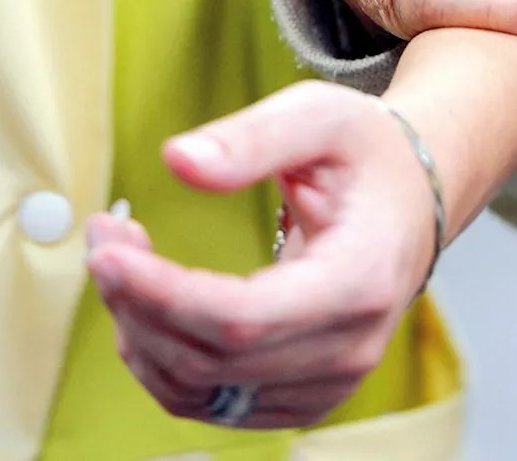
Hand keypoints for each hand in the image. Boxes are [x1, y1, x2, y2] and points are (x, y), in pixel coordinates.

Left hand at [85, 81, 438, 429]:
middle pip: (212, 357)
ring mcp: (329, 382)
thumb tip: (179, 161)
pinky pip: (209, 401)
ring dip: (137, 331)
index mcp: (361, 279)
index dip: (163, 293)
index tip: (109, 252)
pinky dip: (161, 358)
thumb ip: (251, 138)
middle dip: (135, 300)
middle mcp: (349, 347)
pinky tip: (151, 304)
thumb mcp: (321, 117)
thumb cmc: (368, 156)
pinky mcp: (302, 396)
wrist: (410, 201)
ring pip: (199, 389)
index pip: (245, 318)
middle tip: (106, 237)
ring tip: (123, 261)